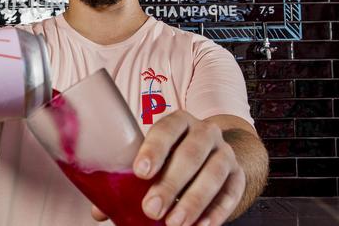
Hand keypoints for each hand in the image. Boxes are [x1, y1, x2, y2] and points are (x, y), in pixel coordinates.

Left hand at [127, 111, 244, 225]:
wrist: (212, 156)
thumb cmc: (171, 159)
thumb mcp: (152, 161)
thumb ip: (127, 182)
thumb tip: (100, 211)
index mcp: (178, 122)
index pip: (166, 129)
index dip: (153, 150)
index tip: (139, 173)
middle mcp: (205, 132)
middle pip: (190, 154)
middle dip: (170, 184)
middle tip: (151, 208)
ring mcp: (225, 152)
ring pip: (213, 173)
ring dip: (193, 201)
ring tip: (174, 223)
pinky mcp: (238, 175)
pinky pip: (231, 193)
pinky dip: (216, 212)